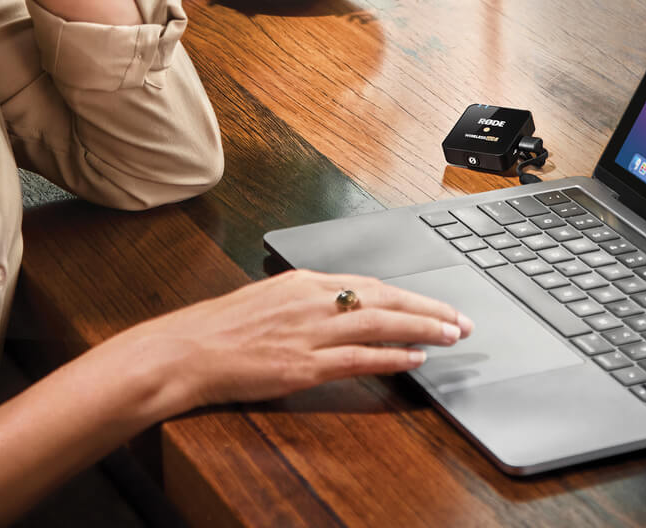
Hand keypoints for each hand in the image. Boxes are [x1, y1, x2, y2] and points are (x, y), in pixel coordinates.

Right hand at [116, 269, 474, 412]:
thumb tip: (340, 305)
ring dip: (422, 329)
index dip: (409, 294)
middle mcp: (310, 300)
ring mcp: (308, 333)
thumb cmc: (218, 329)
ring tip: (451, 335)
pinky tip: (414, 359)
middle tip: (462, 319)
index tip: (436, 303)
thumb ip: (305, 300)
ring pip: (380, 324)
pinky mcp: (302, 365)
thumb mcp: (267, 299)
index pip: (369, 283)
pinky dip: (391, 357)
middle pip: (385, 298)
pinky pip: (358, 358)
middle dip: (429, 308)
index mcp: (302, 281)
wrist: (182, 351)